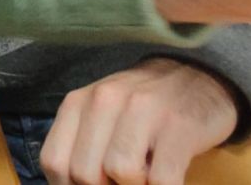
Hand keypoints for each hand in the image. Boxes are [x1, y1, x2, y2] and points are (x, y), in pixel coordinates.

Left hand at [40, 58, 238, 184]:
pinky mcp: (179, 128)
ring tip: (146, 179)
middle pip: (85, 173)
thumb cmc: (141, 106)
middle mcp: (104, 101)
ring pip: (121, 172)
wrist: (196, 76)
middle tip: (121, 184)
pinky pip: (162, 179)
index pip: (54, 162)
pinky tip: (167, 181)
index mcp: (78, 102)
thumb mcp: (100, 115)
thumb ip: (82, 145)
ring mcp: (142, 112)